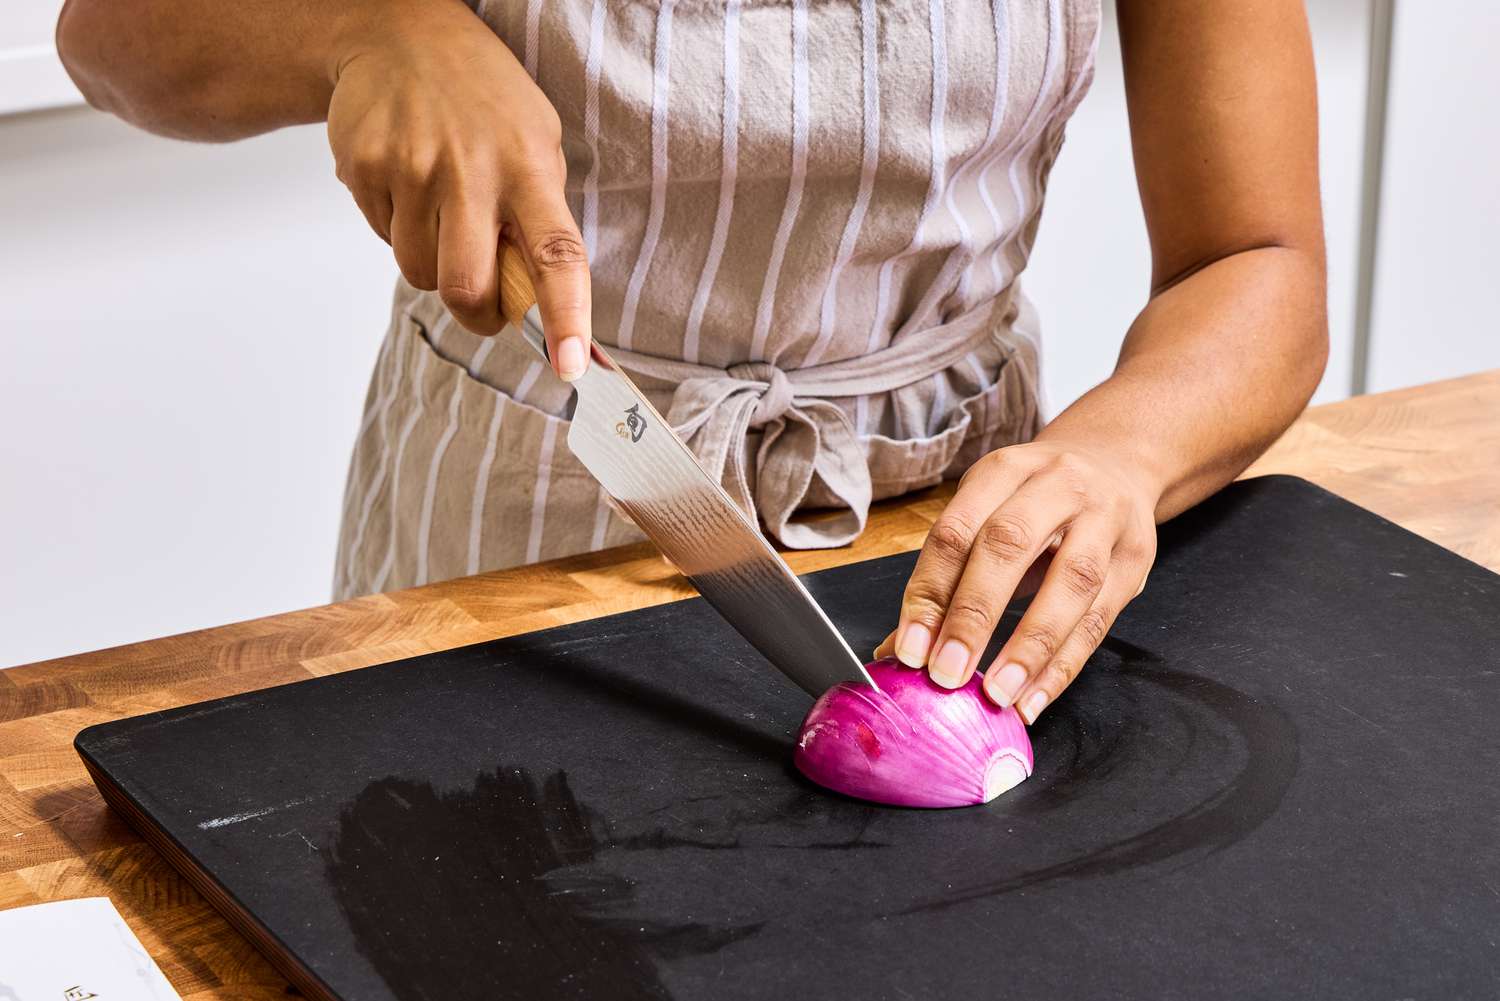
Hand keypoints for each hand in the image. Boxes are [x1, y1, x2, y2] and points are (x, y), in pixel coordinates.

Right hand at [326, 1, 589, 379]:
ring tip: (441, 215)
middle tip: (483, 305)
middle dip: (475, 313)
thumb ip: (539, 213)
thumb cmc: (484, 100)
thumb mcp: (535, 140)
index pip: (556, 255)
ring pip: (418, 271)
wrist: (398, 34)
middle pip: (465, 286)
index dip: (565, 316)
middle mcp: (469, 170)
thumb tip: (541, 300)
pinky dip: (396, 228)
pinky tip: (407, 183)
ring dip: (432, 264)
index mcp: (528, 167)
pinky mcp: (363, 167)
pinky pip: (381, 237)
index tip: (570, 364)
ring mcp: (410, 168)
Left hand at [875, 438, 1159, 723]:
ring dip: (1029, 647)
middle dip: (974, 616)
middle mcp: (1057, 485)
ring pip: (1070, 583)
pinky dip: (1063, 666)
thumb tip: (897, 651)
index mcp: (1003, 470)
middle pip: (1010, 546)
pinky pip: (1100, 620)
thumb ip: (946, 577)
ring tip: (997, 694)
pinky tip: (1034, 698)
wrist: (1115, 463)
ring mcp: (1104, 520)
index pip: (957, 532)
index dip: (930, 593)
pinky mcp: (1135, 560)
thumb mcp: (987, 512)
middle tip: (947, 673)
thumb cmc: (1034, 500)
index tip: (910, 651)